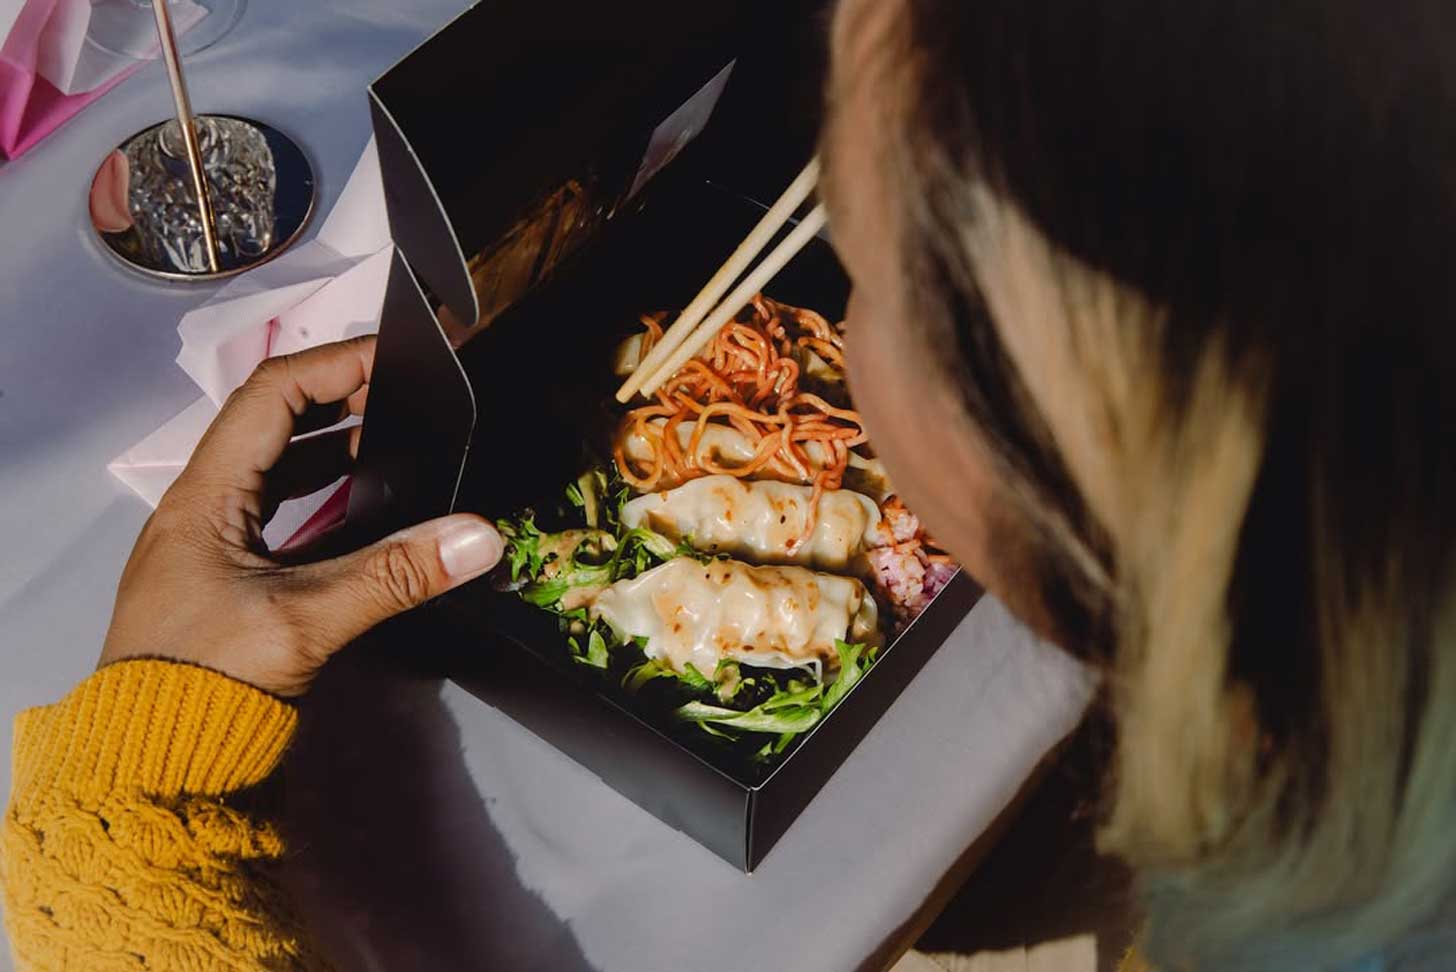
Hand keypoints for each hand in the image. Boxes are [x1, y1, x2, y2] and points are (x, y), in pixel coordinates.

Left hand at [100, 337, 502, 696]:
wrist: (153, 766)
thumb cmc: (208, 679)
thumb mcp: (305, 620)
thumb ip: (395, 574)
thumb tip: (481, 536)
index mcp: (205, 496)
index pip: (270, 396)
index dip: (334, 365)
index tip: (394, 357)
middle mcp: (203, 507)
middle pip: (272, 425)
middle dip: (340, 401)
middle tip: (406, 394)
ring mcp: (213, 545)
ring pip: (276, 471)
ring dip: (334, 449)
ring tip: (397, 440)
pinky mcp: (229, 581)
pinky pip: (281, 515)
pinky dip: (326, 498)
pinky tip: (368, 508)